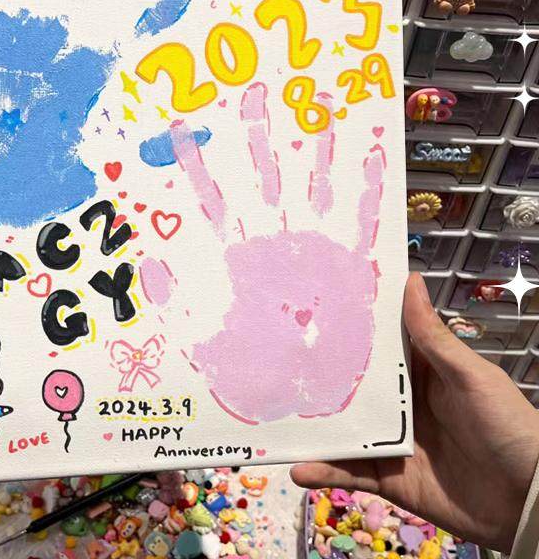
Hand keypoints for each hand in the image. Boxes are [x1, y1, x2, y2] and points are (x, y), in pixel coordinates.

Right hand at [291, 273, 538, 551]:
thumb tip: (409, 280)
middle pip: (348, 386)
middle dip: (313, 374)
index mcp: (419, 372)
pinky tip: (297, 468)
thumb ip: (432, 337)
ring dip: (309, 425)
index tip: (308, 302)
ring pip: (340, 428)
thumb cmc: (508, 426)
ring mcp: (390, 441)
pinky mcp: (388, 478)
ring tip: (271, 417)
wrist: (530, 503)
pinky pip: (350, 473)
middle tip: (271, 356)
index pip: (375, 344)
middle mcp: (398, 404)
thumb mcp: (470, 377)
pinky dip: (324, 471)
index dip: (345, 325)